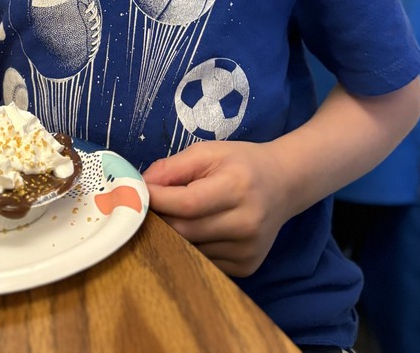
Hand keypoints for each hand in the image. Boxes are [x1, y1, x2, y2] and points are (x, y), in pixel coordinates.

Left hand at [142, 140, 288, 276]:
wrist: (284, 184)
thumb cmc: (241, 163)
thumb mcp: (208, 152)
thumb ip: (172, 167)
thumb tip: (141, 185)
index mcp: (237, 187)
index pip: (186, 203)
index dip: (157, 200)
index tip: (135, 193)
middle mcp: (246, 222)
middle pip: (185, 231)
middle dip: (160, 219)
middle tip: (146, 207)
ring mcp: (248, 249)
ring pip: (191, 249)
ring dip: (173, 236)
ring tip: (170, 217)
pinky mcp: (247, 267)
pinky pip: (205, 262)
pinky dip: (191, 248)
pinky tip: (194, 231)